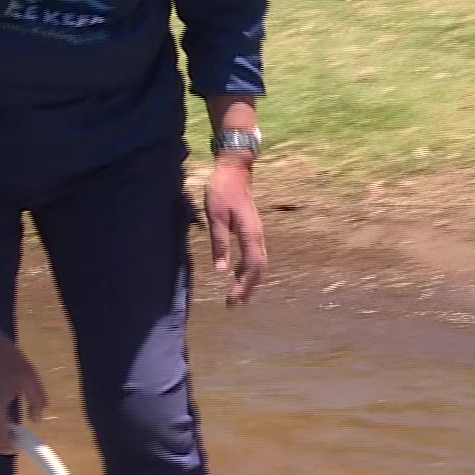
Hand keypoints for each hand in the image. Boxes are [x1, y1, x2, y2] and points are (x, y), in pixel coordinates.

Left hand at [206, 156, 266, 304]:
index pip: (251, 266)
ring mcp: (257, 233)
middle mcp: (258, 236)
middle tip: (236, 305)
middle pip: (259, 268)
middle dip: (248, 288)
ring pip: (259, 263)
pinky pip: (255, 255)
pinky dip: (249, 269)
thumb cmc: (222, 191)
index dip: (244, 285)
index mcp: (250, 234)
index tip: (234, 300)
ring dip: (250, 280)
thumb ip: (220, 243)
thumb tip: (221, 270)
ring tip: (240, 296)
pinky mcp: (253, 230)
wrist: (235, 169)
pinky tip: (238, 274)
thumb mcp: (215, 217)